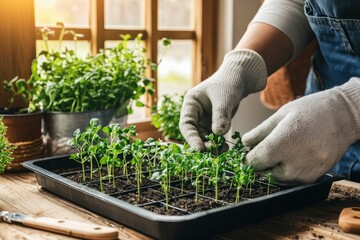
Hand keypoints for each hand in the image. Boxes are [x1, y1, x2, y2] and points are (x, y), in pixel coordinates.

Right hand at [179, 49, 266, 149]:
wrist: (241, 79)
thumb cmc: (229, 83)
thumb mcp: (224, 98)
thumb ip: (220, 115)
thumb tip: (218, 134)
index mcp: (191, 104)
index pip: (186, 124)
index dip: (191, 138)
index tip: (200, 149)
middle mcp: (195, 114)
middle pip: (195, 134)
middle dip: (203, 144)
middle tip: (213, 152)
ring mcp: (205, 120)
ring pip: (204, 138)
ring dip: (212, 147)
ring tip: (222, 151)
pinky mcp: (215, 125)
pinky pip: (214, 138)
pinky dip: (219, 144)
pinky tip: (226, 149)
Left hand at [243, 78, 359, 183]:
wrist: (343, 116)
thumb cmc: (310, 110)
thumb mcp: (281, 114)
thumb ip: (260, 131)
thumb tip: (244, 144)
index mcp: (284, 142)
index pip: (255, 161)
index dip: (248, 158)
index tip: (247, 154)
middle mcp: (296, 161)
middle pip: (265, 174)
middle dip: (261, 165)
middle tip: (264, 152)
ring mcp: (308, 171)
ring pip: (279, 180)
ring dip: (274, 170)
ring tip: (280, 153)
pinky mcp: (316, 176)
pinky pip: (294, 181)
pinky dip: (288, 173)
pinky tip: (292, 157)